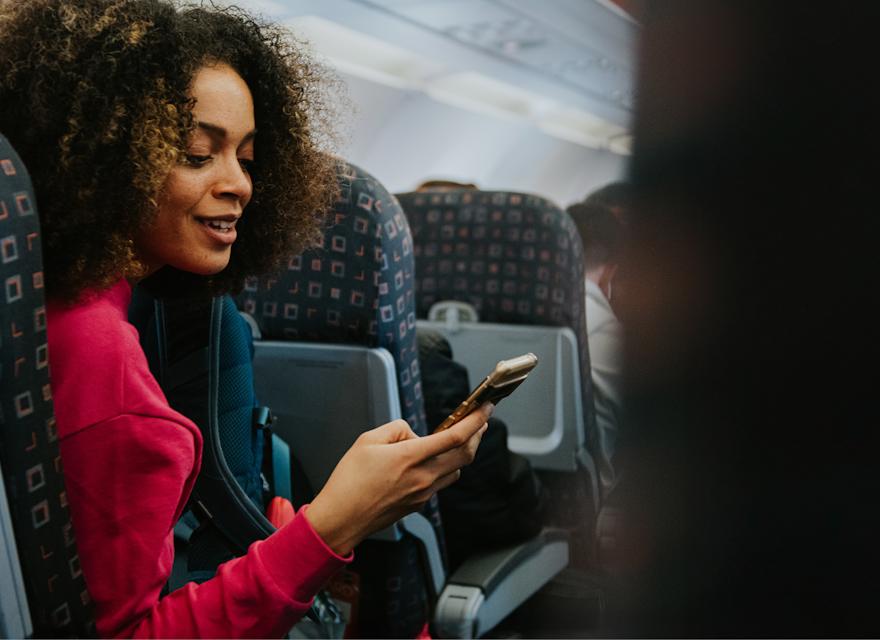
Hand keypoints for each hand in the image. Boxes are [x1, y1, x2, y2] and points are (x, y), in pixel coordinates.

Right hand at [304, 403, 492, 554]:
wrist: (341, 519)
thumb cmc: (349, 481)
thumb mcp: (367, 440)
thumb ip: (397, 430)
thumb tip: (413, 434)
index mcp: (410, 457)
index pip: (455, 437)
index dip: (475, 421)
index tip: (485, 409)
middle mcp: (422, 477)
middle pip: (465, 455)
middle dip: (477, 435)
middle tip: (480, 421)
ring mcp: (423, 494)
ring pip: (455, 471)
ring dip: (461, 454)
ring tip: (455, 440)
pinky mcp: (418, 505)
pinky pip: (439, 483)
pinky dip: (442, 468)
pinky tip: (430, 462)